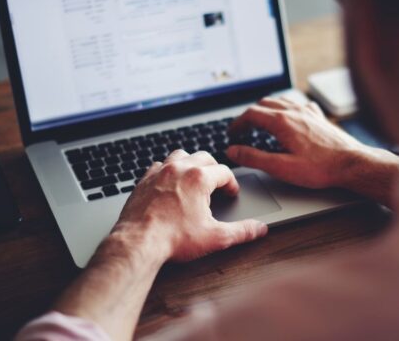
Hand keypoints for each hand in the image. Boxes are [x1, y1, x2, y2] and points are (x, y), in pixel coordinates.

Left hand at [116, 150, 267, 262]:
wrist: (138, 243)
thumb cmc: (174, 239)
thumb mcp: (215, 237)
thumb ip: (241, 231)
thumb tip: (259, 229)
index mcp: (199, 178)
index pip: (224, 172)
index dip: (232, 184)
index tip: (231, 193)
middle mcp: (179, 169)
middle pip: (204, 157)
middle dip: (214, 169)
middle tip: (218, 184)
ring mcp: (159, 172)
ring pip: (180, 155)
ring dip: (190, 163)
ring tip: (195, 178)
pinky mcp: (143, 181)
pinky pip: (158, 166)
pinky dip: (168, 170)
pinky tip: (170, 184)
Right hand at [228, 98, 398, 204]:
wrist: (351, 164)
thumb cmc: (320, 168)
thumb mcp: (281, 167)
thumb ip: (254, 158)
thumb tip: (233, 151)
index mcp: (282, 122)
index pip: (251, 114)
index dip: (237, 124)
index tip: (232, 133)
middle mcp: (294, 111)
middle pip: (263, 104)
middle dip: (249, 115)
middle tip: (242, 129)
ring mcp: (308, 112)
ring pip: (280, 101)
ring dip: (266, 109)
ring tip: (260, 122)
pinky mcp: (318, 117)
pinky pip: (297, 104)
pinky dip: (286, 108)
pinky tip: (288, 116)